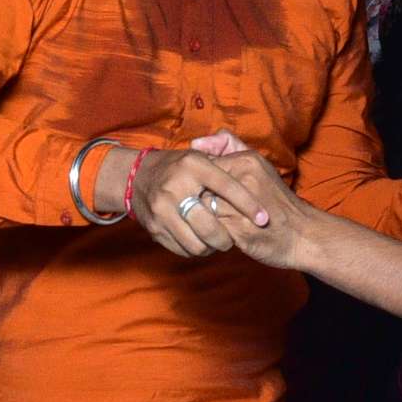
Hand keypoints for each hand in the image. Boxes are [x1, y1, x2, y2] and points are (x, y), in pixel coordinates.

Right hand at [131, 139, 252, 256]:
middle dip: (226, 238)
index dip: (248, 204)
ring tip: (216, 241)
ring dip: (211, 247)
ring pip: (197, 244)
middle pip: (210, 226)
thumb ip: (226, 151)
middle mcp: (175, 187)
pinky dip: (195, 249)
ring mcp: (161, 210)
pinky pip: (182, 250)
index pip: (227, 186)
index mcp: (193, 165)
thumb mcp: (200, 155)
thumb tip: (248, 163)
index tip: (264, 218)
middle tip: (232, 239)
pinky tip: (200, 241)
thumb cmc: (180, 168)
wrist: (137, 177)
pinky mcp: (155, 228)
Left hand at [180, 136, 310, 268]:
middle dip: (202, 200)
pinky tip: (223, 233)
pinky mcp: (239, 230)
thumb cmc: (275, 200)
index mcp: (247, 161)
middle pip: (201, 187)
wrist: (303, 233)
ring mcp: (241, 205)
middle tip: (214, 208)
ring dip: (205, 218)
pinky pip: (211, 229)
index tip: (211, 192)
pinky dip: (212, 233)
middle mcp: (244, 179)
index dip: (202, 182)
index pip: (204, 166)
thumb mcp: (257, 164)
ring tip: (219, 221)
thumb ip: (228, 146)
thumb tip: (196, 142)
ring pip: (203, 209)